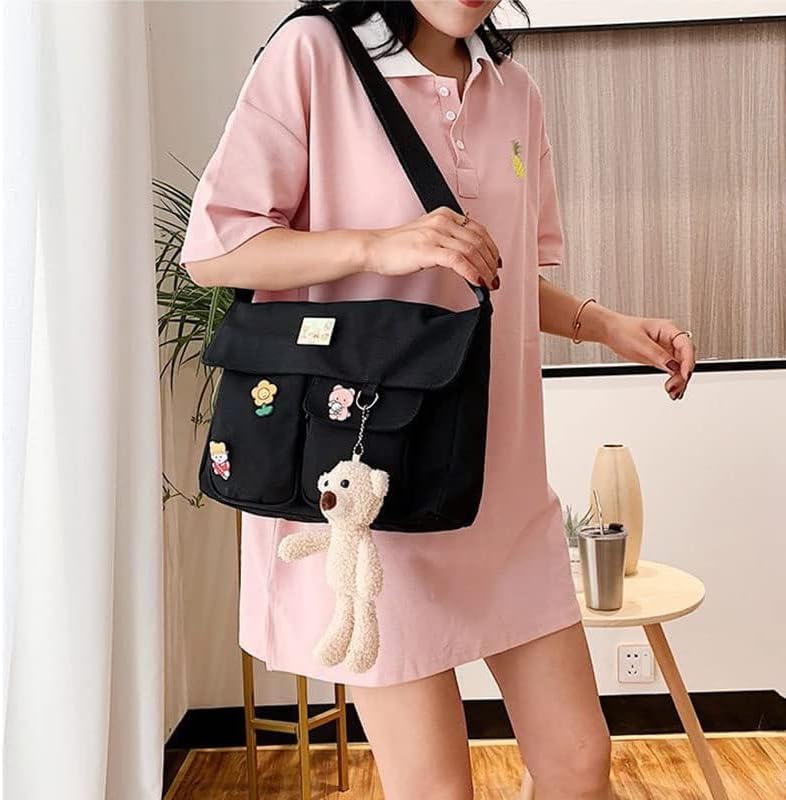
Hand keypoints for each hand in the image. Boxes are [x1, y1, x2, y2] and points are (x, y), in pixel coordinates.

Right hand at [363, 206, 501, 289]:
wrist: (375, 248)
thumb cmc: (397, 245)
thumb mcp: (428, 235)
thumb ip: (447, 240)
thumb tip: (467, 256)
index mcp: (445, 215)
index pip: (478, 230)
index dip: (491, 248)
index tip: (495, 262)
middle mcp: (443, 221)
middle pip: (478, 241)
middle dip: (490, 262)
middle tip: (494, 277)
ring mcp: (435, 234)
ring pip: (471, 251)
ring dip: (484, 270)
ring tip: (488, 283)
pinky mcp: (428, 249)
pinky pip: (458, 260)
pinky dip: (471, 272)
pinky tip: (476, 281)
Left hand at [604, 314, 696, 399]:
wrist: (610, 332)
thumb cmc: (622, 330)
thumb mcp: (640, 343)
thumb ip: (657, 355)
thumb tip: (673, 367)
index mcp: (668, 329)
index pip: (686, 345)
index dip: (688, 361)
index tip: (684, 374)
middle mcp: (670, 339)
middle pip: (685, 358)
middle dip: (683, 374)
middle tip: (674, 387)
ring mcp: (666, 349)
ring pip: (681, 367)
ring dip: (679, 381)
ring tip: (673, 393)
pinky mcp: (661, 358)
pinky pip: (672, 370)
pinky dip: (673, 380)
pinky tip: (672, 390)